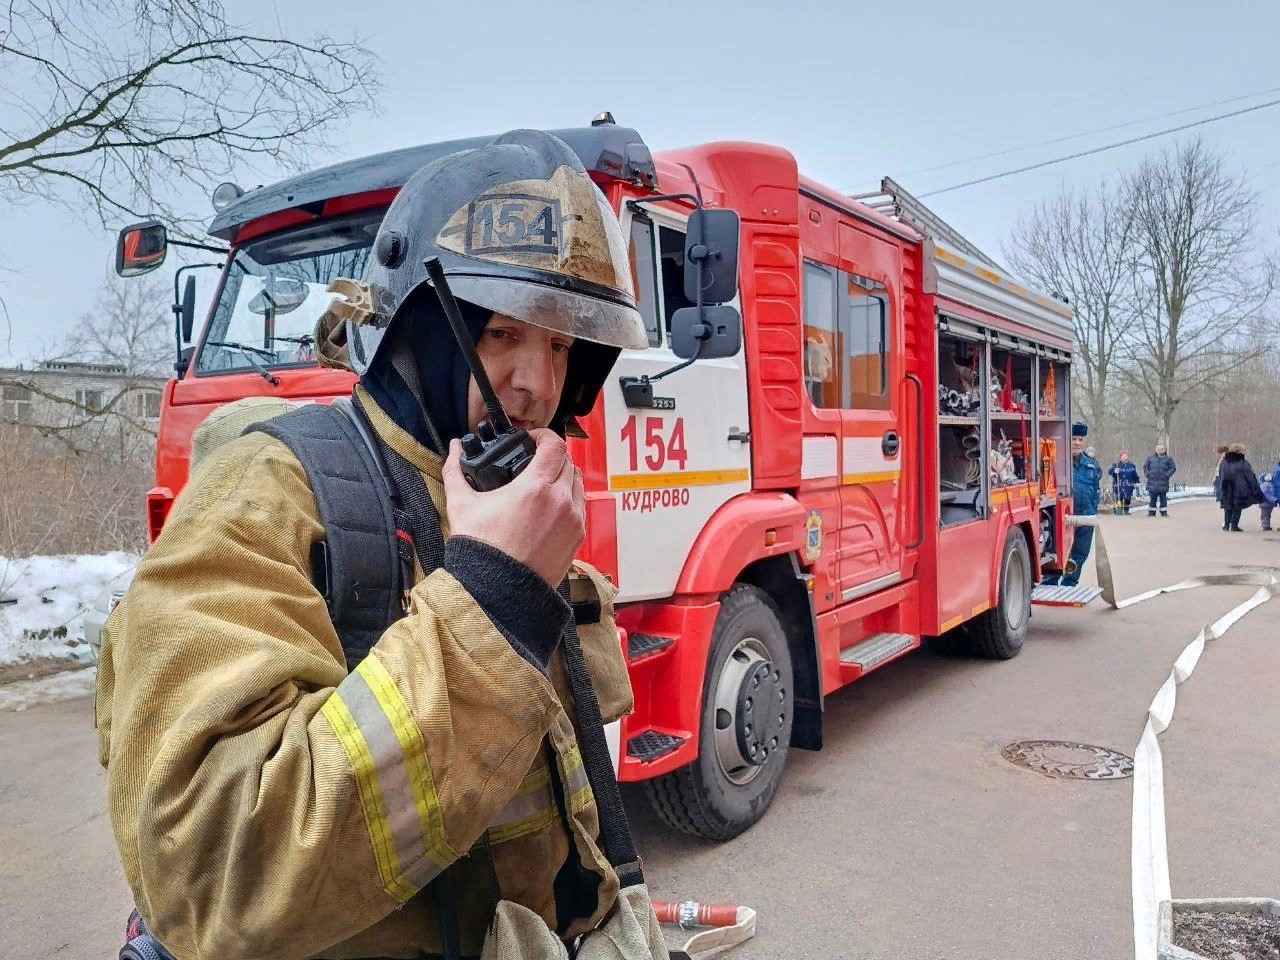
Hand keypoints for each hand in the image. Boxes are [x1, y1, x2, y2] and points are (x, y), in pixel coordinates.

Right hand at [443, 428, 584, 587]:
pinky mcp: (577, 538)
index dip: (543, 436)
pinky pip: (580, 507)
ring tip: (542, 483)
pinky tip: (549, 506)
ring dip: (563, 476)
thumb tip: (454, 447)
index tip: (531, 440)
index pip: (554, 445)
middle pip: (568, 461)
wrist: (497, 590)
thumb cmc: (481, 549)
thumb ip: (456, 470)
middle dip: (551, 456)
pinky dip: (569, 500)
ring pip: (577, 483)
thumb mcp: (462, 505)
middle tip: (533, 461)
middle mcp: (560, 501)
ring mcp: (572, 520)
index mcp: (536, 487)